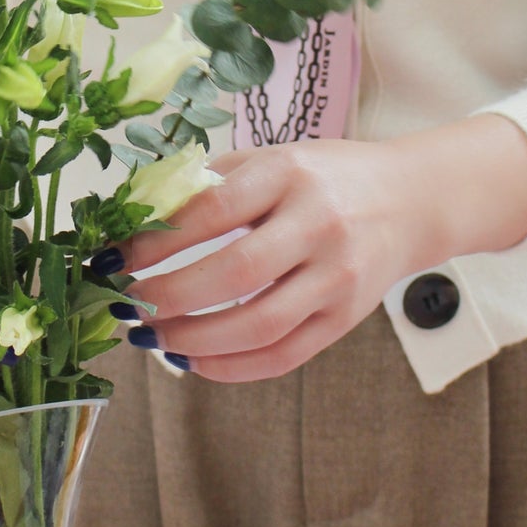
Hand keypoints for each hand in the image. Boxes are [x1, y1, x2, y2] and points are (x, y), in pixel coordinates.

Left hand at [125, 115, 526, 383]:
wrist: (411, 201)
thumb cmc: (327, 178)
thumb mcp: (273, 159)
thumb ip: (211, 185)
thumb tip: (134, 222)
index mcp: (290, 173)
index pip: (212, 210)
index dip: (156, 241)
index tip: (115, 260)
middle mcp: (319, 224)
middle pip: (234, 273)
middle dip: (168, 297)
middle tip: (128, 306)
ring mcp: (338, 277)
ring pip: (258, 325)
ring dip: (193, 339)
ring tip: (154, 337)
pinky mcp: (346, 318)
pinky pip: (283, 356)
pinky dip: (231, 367)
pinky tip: (194, 361)